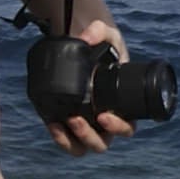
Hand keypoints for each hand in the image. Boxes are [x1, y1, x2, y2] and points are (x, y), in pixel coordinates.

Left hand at [47, 21, 133, 156]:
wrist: (82, 51)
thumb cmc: (102, 47)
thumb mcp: (107, 34)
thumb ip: (100, 30)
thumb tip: (86, 38)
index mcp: (121, 106)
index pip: (127, 127)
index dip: (119, 127)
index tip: (103, 116)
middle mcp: (104, 120)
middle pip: (102, 143)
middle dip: (90, 136)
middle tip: (76, 118)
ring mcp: (86, 124)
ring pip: (83, 147)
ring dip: (75, 140)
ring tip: (64, 122)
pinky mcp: (67, 123)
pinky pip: (67, 142)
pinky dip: (60, 138)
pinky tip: (52, 125)